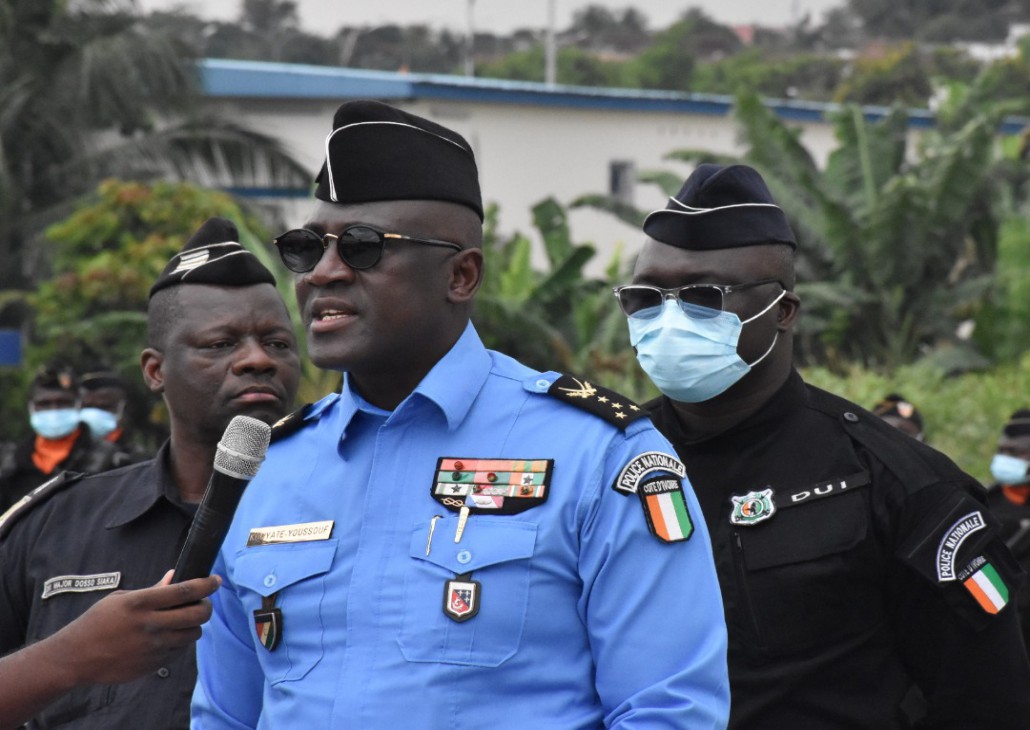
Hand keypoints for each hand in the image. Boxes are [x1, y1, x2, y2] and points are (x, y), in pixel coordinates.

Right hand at [49, 571, 220, 684]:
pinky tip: (170, 636)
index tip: (217, 580)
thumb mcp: (121, 598)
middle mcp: (151, 624)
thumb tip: (175, 577)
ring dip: (194, 625)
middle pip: (197, 614)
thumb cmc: (98, 622)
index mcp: (141, 603)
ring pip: (193, 634)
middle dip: (206, 606)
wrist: (76, 657)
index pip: (185, 591)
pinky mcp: (153, 664)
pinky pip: (179, 650)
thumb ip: (153, 590)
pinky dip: (180, 642)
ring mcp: (154, 647)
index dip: (207, 584)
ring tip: (184, 620)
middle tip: (204, 603)